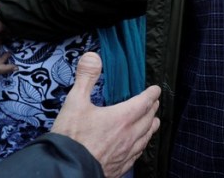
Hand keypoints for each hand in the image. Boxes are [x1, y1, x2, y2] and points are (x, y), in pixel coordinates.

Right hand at [51, 52, 160, 177]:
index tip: (156, 89)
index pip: (144, 103)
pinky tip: (138, 147)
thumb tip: (92, 57)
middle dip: (152, 109)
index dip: (151, 94)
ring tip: (153, 122)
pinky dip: (141, 146)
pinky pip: (137, 155)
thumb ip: (86, 77)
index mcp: (121, 118)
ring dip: (150, 127)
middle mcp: (128, 136)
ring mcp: (125, 153)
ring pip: (145, 138)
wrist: (67, 169)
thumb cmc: (71, 137)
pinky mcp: (119, 167)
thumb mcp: (75, 102)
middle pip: (148, 120)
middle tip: (154, 103)